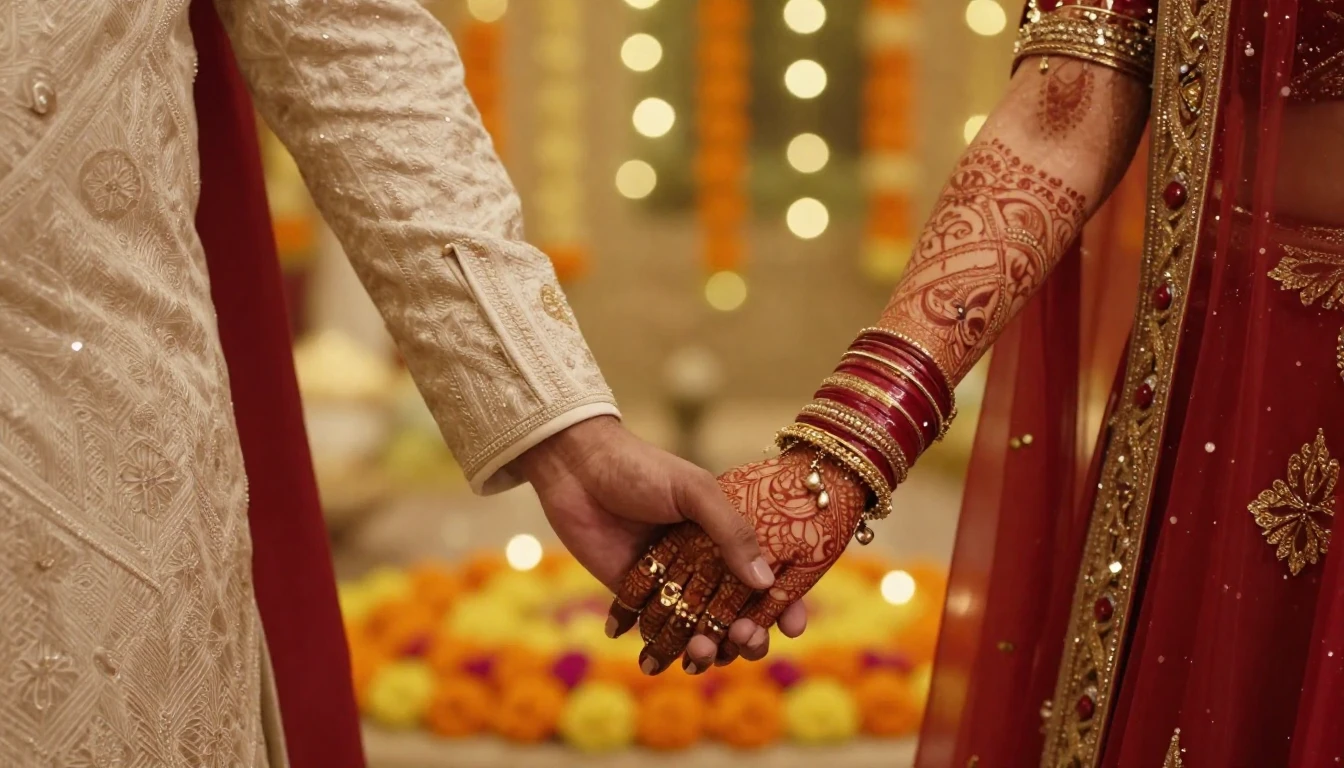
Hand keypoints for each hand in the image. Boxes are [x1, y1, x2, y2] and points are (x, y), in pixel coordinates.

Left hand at [607, 448, 867, 674]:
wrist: (578, 468)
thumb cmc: (643, 468)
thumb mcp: (695, 491)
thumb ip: (731, 532)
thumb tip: (765, 582)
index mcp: (729, 535)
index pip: (768, 578)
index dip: (785, 605)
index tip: (793, 628)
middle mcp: (706, 563)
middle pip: (737, 614)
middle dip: (746, 637)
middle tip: (742, 640)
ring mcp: (672, 581)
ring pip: (698, 630)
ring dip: (704, 650)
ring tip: (697, 651)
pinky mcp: (635, 594)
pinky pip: (653, 631)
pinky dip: (657, 651)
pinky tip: (655, 658)